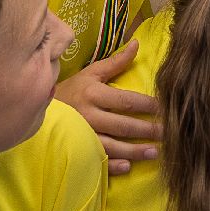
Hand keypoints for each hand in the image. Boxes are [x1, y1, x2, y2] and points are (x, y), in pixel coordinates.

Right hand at [52, 39, 159, 174]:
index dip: (148, 105)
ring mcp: (83, 135)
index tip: (166, 108)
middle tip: (169, 133)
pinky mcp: (78, 150)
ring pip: (113, 146)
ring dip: (135, 151)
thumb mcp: (91, 73)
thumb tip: (137, 44)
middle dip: (148, 130)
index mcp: (93, 94)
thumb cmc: (72, 90)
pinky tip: (128, 166)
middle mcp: (89, 116)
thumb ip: (116, 62)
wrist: (40, 108)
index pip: (126, 100)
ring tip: (155, 152)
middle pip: (123, 125)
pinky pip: (97, 160)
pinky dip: (112, 165)